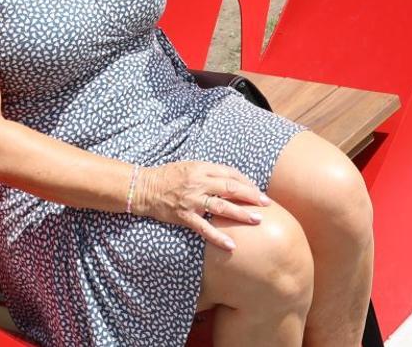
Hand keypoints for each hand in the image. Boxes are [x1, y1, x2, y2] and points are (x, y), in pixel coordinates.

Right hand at [134, 161, 271, 250]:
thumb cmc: (169, 176)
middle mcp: (199, 182)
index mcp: (202, 168)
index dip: (246, 182)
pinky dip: (217, 236)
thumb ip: (210, 172)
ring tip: (257, 220)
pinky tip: (231, 245)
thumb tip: (232, 181)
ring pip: (221, 206)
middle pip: (230, 188)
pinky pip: (203, 228)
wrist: (144, 188)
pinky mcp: (184, 216)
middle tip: (266, 203)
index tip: (258, 190)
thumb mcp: (190, 166)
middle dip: (251, 196)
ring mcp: (192, 200)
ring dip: (241, 213)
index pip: (230, 173)